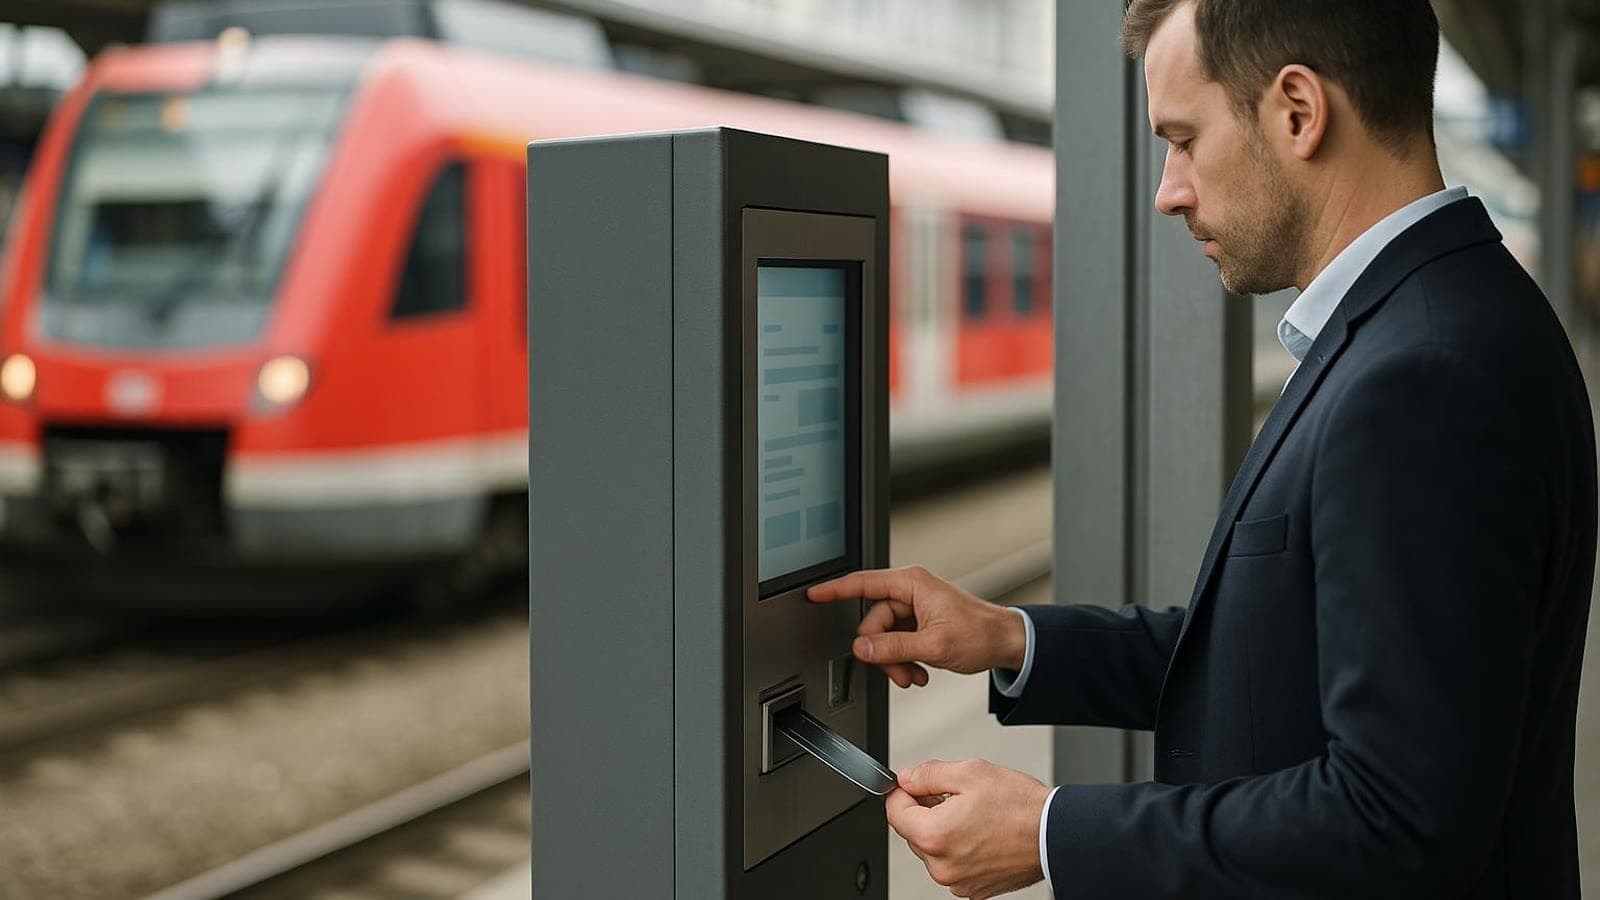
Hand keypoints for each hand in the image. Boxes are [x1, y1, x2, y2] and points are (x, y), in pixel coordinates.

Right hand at [806, 565, 1025, 687]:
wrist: (1005, 643)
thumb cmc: (981, 634)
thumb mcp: (933, 645)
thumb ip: (893, 647)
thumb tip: (862, 648)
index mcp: (911, 583)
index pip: (862, 584)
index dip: (834, 590)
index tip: (813, 594)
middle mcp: (909, 591)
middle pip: (873, 621)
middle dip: (882, 652)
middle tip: (899, 671)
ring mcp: (913, 608)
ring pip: (883, 637)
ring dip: (895, 661)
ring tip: (914, 675)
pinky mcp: (917, 623)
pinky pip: (896, 643)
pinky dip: (903, 661)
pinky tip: (919, 671)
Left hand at [887, 759, 1049, 898]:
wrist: (1056, 834)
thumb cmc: (1020, 806)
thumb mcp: (970, 772)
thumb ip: (928, 774)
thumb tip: (906, 778)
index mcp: (935, 835)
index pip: (895, 812)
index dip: (902, 792)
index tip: (912, 784)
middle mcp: (942, 866)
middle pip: (913, 832)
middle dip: (925, 811)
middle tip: (952, 795)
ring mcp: (958, 881)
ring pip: (933, 850)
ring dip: (943, 831)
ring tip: (973, 814)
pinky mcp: (975, 889)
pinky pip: (953, 865)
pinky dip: (960, 849)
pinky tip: (981, 833)